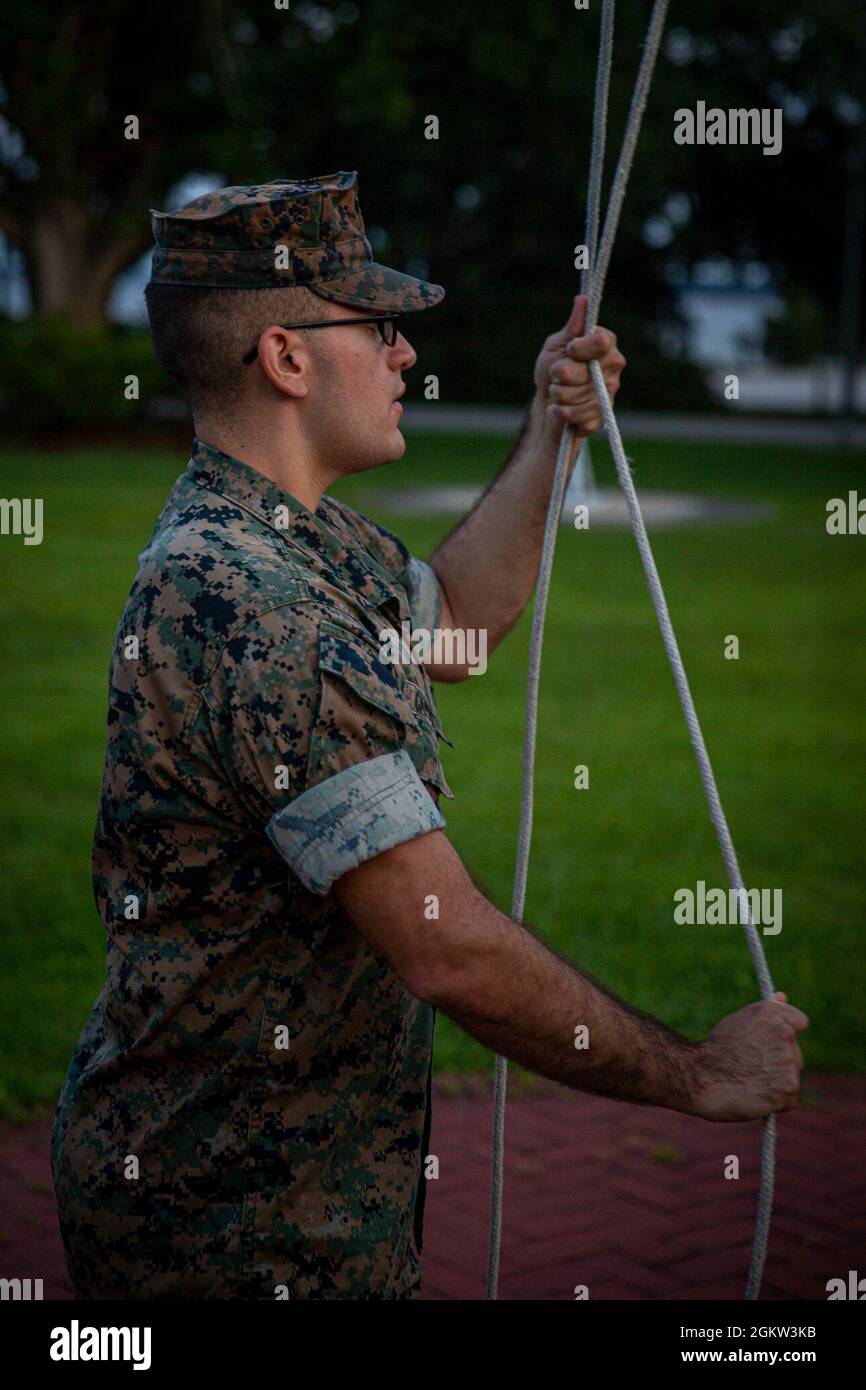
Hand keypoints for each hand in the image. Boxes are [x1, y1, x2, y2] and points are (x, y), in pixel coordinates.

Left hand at [533, 293, 625, 438]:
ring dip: (558, 396)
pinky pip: (580, 417)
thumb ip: (572, 327)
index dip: (580, 348)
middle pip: (583, 374)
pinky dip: (562, 414)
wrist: (548, 402)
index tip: (569, 350)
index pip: (600, 342)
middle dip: (560, 377)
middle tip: (557, 376)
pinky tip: (559, 410)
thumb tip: (582, 299)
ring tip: (556, 393)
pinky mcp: (601, 417)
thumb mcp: (557, 345)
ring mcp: (610, 394)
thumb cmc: (553, 368)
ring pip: (578, 397)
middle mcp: (613, 368)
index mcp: (606, 345)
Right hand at [692, 991, 808, 1121]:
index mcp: (771, 1013)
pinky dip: (775, 1101)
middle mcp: (783, 1033)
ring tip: (749, 1081)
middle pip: (796, 1053)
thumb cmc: (716, 1050)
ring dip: (776, 1081)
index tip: (772, 1044)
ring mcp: (788, 1061)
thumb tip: (782, 996)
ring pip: (791, 1076)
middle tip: (750, 1066)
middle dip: (779, 1061)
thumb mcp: (738, 1021)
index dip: (785, 1034)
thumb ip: (766, 1012)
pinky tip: (755, 1095)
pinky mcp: (788, 1087)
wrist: (700, 1078)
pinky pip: (789, 1097)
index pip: (799, 1021)